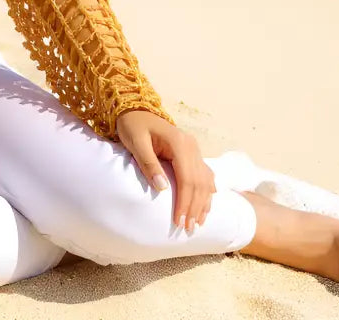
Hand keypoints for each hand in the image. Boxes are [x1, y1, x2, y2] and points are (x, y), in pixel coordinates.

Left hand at [116, 110, 216, 234]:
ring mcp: (194, 149)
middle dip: (194, 207)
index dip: (185, 202)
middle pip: (198, 182)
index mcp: (179, 142)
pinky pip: (204, 175)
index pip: (187, 178)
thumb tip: (163, 188)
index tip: (179, 221)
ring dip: (203, 203)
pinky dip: (206, 192)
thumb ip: (148, 163)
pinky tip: (206, 205)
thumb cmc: (132, 126)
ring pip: (205, 181)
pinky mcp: (192, 153)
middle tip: (188, 229)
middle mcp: (191, 146)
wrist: (134, 109)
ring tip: (198, 223)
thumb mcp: (136, 142)